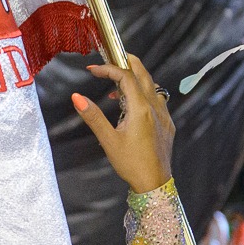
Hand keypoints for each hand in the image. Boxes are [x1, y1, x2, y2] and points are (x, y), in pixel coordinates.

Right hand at [72, 55, 173, 193]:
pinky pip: (157, 100)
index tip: (92, 71)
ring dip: (134, 79)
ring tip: (115, 90)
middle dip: (126, 62)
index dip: (108, 69)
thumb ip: (93, 116)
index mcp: (141, 108)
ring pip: (151, 85)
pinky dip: (143, 94)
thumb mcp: (108, 140)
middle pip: (143, 73)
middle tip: (109, 61)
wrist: (154, 183)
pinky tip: (132, 108)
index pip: (125, 76)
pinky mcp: (167, 124)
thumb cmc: (131, 164)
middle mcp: (155, 107)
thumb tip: (76, 97)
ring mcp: (164, 114)